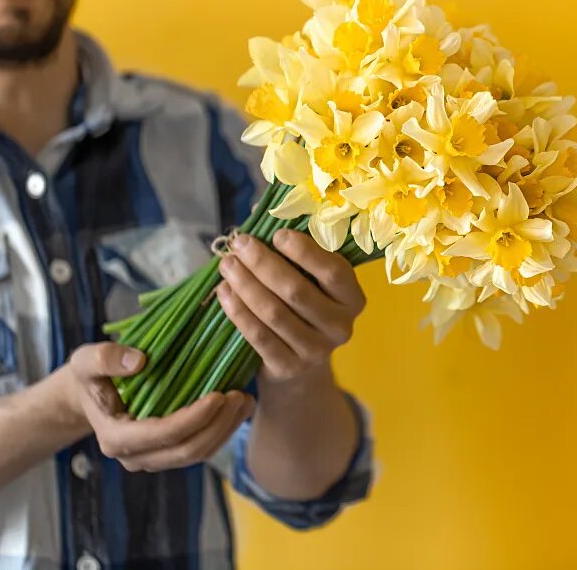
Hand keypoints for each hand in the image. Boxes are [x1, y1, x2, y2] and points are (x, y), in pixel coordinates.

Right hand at [64, 342, 253, 471]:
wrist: (90, 394)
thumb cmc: (90, 375)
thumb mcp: (86, 360)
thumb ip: (105, 359)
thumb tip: (139, 361)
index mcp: (116, 438)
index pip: (163, 435)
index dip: (194, 419)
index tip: (218, 395)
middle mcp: (136, 457)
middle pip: (187, 451)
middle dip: (218, 426)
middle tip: (240, 395)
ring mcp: (154, 459)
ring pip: (199, 454)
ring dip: (226, 430)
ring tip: (246, 399)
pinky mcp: (169, 453)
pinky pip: (201, 448)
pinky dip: (223, 430)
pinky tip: (239, 407)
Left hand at [215, 229, 365, 383]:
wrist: (300, 368)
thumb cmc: (303, 307)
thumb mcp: (311, 280)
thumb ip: (294, 249)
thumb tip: (261, 207)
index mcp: (353, 299)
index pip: (334, 272)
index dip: (305, 252)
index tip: (277, 234)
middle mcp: (341, 327)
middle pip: (297, 291)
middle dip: (263, 263)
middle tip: (239, 243)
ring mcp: (316, 351)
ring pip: (274, 312)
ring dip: (245, 284)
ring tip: (226, 264)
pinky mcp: (288, 368)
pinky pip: (258, 336)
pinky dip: (238, 311)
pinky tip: (224, 292)